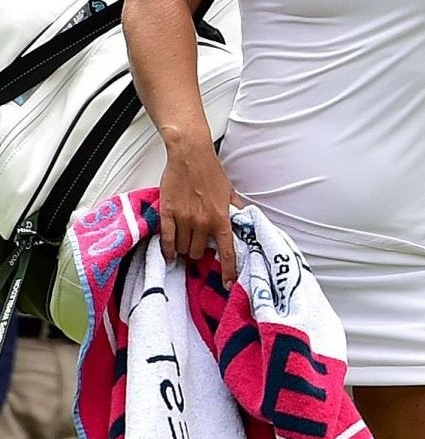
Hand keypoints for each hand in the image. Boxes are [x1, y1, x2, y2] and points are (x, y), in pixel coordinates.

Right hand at [157, 144, 242, 281]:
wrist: (190, 156)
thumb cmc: (211, 172)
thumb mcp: (230, 193)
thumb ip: (235, 210)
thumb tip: (243, 222)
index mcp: (221, 218)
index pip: (227, 251)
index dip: (228, 269)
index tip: (227, 282)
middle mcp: (203, 222)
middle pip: (200, 252)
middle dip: (200, 253)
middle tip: (199, 247)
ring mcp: (185, 218)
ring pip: (184, 248)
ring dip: (185, 249)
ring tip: (186, 243)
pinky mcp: (168, 213)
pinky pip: (167, 239)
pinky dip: (168, 249)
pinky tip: (169, 254)